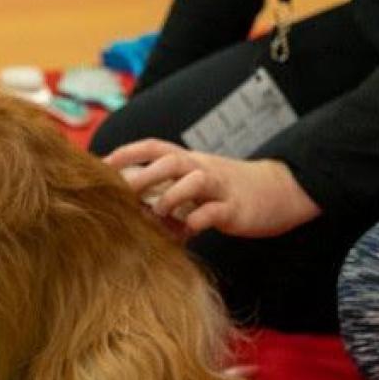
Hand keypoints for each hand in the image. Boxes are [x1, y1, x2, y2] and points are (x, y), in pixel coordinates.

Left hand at [105, 139, 321, 238]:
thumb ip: (163, 187)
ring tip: (157, 213)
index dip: (126, 153)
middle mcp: (201, 168)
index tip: (101, 165)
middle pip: (169, 162)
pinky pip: (213, 212)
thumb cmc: (225, 189)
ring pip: (192, 181)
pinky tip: (186, 232)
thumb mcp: (193, 181)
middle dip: (142, 176)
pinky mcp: (234, 208)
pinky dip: (197, 221)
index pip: (153, 147)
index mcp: (188, 160)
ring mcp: (218, 187)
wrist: (277, 191)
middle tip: (119, 194)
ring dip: (170, 197)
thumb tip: (126, 200)